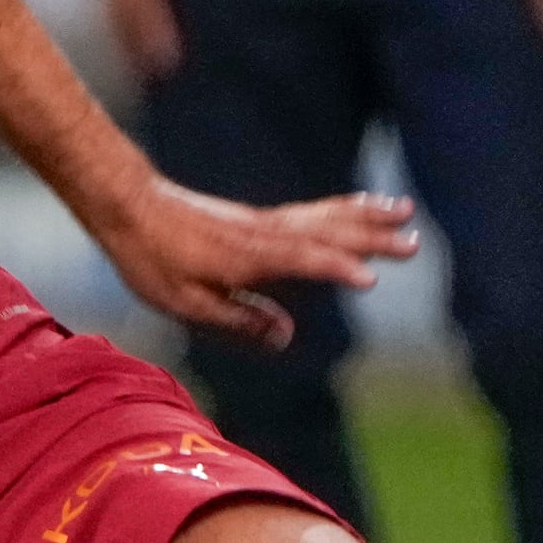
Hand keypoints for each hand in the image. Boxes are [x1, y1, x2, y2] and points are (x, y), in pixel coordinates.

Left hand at [90, 177, 417, 349]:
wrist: (129, 206)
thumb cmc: (152, 260)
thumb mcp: (185, 304)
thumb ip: (238, 320)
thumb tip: (286, 336)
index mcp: (248, 257)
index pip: (303, 260)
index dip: (336, 269)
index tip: (370, 279)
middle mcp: (264, 234)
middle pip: (327, 233)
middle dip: (372, 238)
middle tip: (414, 243)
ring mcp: (264, 223)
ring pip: (324, 217)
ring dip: (366, 217)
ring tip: (404, 212)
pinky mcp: (260, 220)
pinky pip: (312, 213)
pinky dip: (342, 209)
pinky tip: (360, 209)